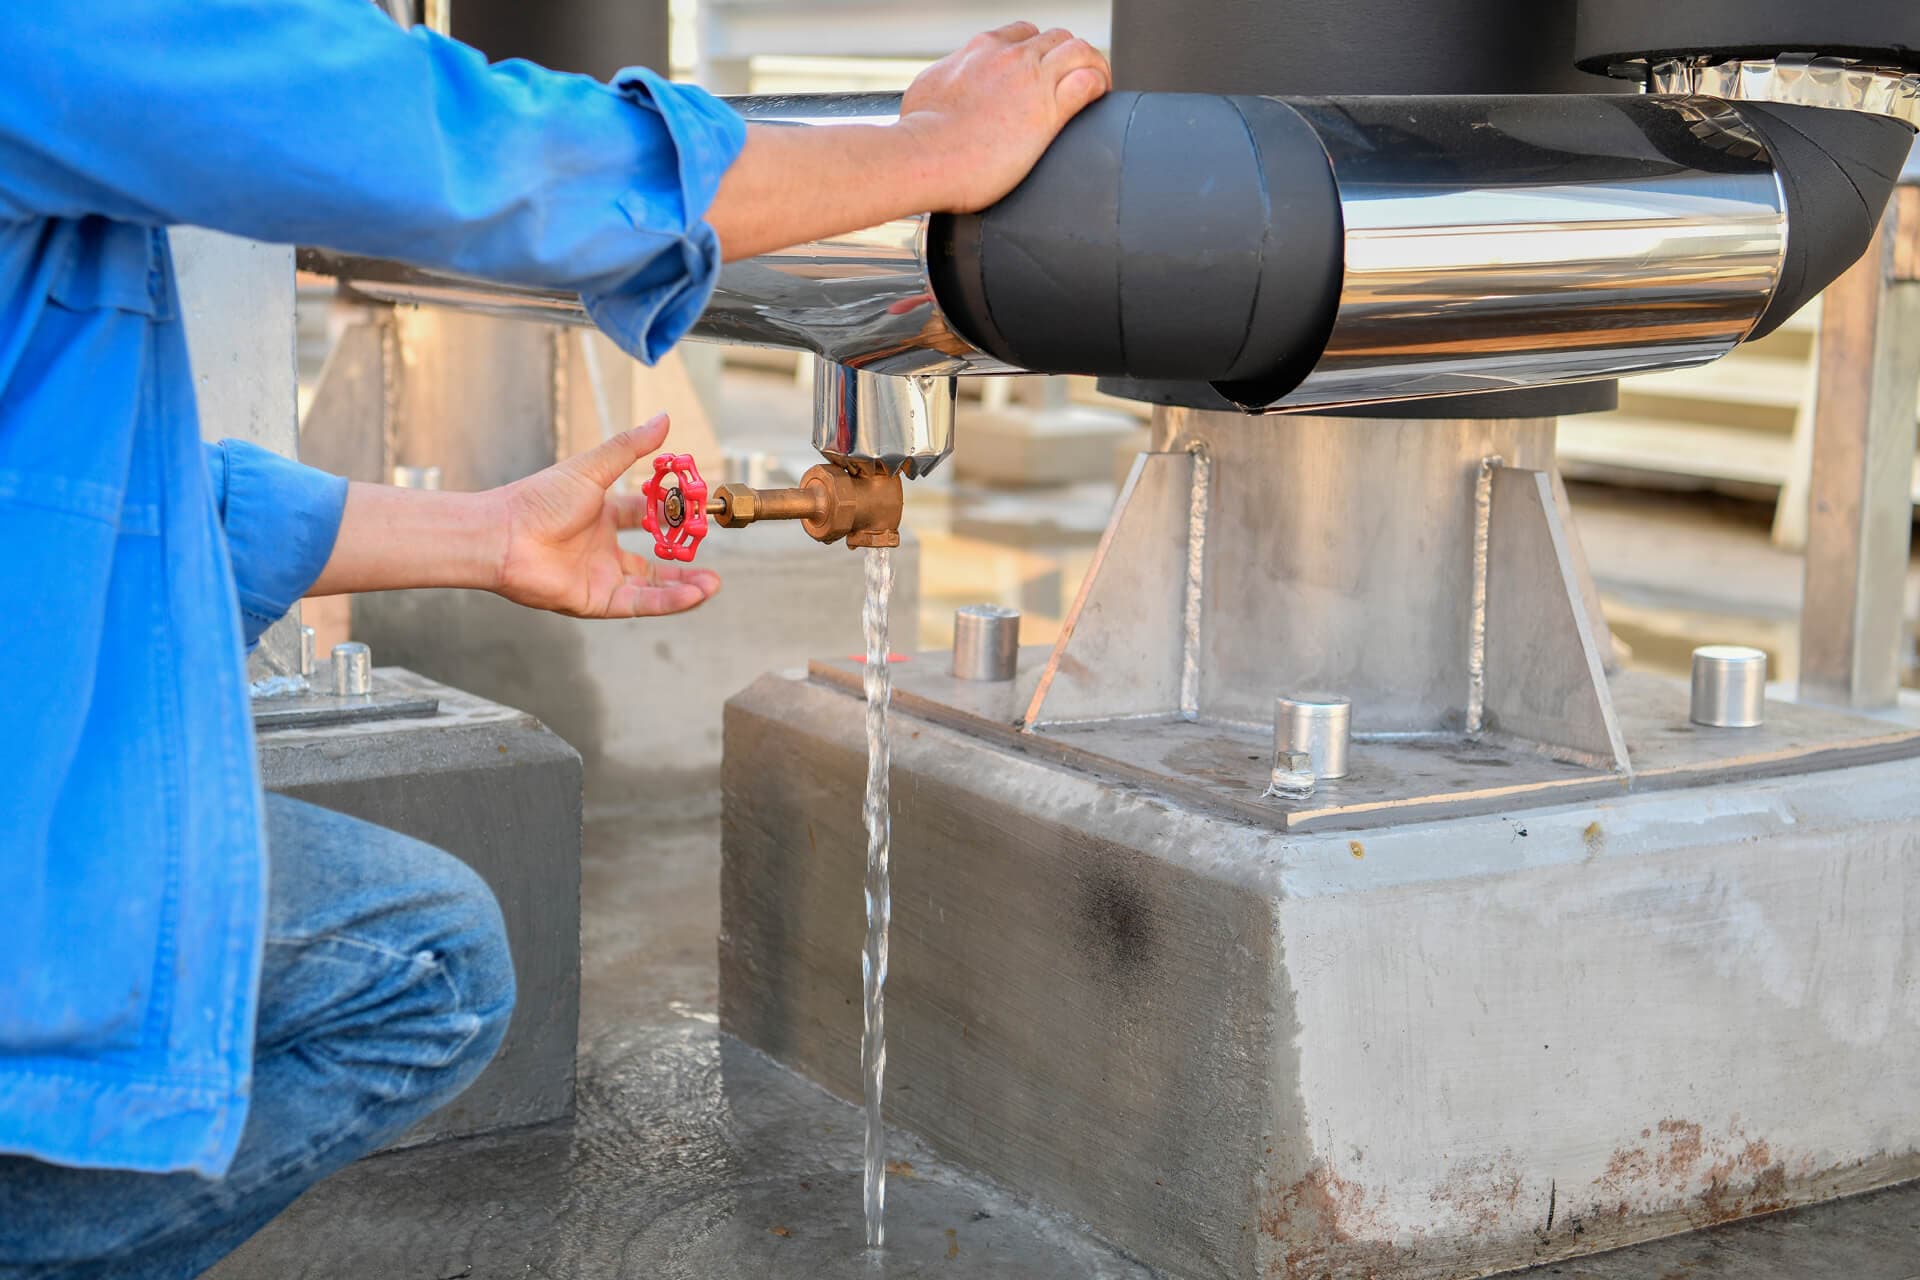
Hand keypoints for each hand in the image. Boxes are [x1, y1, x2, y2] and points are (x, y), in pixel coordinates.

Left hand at [492, 414, 719, 618]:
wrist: (502, 535)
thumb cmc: (538, 500)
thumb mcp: (593, 469)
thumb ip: (630, 447)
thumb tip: (663, 419)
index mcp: (601, 516)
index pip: (645, 516)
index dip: (672, 515)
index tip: (698, 510)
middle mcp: (602, 549)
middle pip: (654, 559)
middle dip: (684, 560)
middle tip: (709, 556)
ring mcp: (600, 576)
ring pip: (652, 587)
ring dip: (683, 587)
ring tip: (712, 585)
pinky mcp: (596, 601)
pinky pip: (639, 603)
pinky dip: (668, 601)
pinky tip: (693, 595)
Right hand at [896, 22, 1111, 213]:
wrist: (922, 156)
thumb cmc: (918, 135)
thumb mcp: (926, 90)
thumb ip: (946, 81)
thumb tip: (943, 90)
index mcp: (980, 50)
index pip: (1022, 34)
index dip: (1037, 50)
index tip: (1040, 71)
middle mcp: (1010, 57)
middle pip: (1056, 38)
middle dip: (1067, 58)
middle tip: (1071, 83)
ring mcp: (1032, 80)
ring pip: (1080, 51)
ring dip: (1092, 66)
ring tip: (1096, 86)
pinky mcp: (1049, 112)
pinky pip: (1089, 82)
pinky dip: (1099, 85)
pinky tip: (1099, 98)